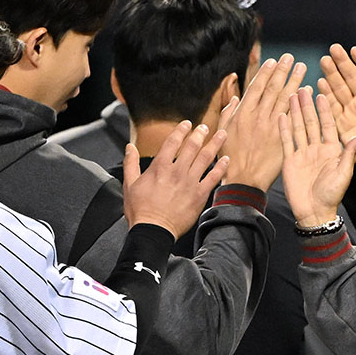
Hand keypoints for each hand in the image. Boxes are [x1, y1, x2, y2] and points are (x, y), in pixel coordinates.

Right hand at [122, 121, 227, 238]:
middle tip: (205, 126)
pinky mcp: (200, 195)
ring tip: (222, 135)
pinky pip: (213, 177)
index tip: (187, 124)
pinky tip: (226, 159)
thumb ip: (131, 163)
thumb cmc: (141, 210)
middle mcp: (177, 171)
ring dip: (215, 144)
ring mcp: (190, 182)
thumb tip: (129, 147)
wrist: (154, 230)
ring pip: (205, 158)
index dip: (181, 130)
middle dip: (200, 134)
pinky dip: (221, 167)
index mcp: (160, 167)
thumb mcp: (130, 184)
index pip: (173, 142)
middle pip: (192, 146)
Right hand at [218, 53, 305, 191]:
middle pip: (272, 89)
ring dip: (294, 81)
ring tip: (301, 68)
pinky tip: (307, 91)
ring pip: (284, 98)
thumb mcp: (223, 133)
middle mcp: (257, 116)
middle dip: (281, 71)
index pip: (256, 87)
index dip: (265, 73)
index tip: (273, 61)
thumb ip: (229, 113)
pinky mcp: (281, 138)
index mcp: (242, 113)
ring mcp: (271, 127)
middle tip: (289, 58)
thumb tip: (234, 98)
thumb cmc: (230, 159)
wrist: (243, 181)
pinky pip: (292, 116)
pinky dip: (299, 103)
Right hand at [280, 88, 355, 226]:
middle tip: (302, 88)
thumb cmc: (332, 195)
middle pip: (311, 122)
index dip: (325, 109)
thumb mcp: (344, 172)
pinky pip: (286, 142)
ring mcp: (303, 154)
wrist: (314, 212)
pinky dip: (283, 129)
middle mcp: (317, 148)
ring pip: (298, 128)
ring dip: (295, 113)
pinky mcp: (290, 161)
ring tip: (290, 96)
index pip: (328, 124)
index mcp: (331, 149)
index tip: (321, 93)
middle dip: (307, 106)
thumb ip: (349, 152)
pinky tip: (280, 115)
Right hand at [317, 44, 355, 194]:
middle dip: (342, 63)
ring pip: (340, 88)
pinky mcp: (342, 123)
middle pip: (352, 77)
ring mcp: (352, 110)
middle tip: (333, 49)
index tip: (354, 50)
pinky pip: (332, 106)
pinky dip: (326, 95)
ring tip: (324, 61)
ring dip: (332, 75)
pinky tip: (320, 83)